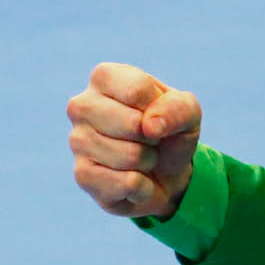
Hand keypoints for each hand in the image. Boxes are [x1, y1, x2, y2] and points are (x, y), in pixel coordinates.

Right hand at [67, 63, 201, 219]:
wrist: (165, 174)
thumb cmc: (169, 132)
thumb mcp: (187, 112)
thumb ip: (177, 108)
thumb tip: (150, 126)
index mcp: (105, 77)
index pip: (137, 89)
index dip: (160, 109)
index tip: (157, 115)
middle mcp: (82, 105)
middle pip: (131, 123)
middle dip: (153, 138)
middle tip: (149, 139)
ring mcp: (77, 141)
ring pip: (130, 156)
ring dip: (148, 162)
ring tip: (141, 158)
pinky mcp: (82, 175)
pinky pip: (127, 183)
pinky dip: (143, 186)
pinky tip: (134, 179)